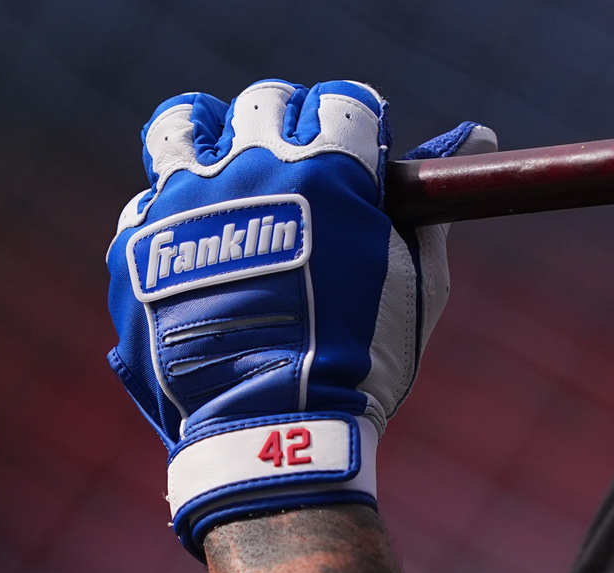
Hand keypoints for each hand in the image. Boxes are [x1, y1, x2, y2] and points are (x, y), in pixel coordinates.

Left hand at [106, 79, 494, 558]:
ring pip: (184, 128)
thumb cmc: (362, 360)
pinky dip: (174, 211)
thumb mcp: (417, 283)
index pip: (342, 99)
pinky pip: (148, 199)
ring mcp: (185, 204)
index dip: (356, 123)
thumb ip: (430, 206)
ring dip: (212, 140)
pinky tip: (198, 245)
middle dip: (290, 127)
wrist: (275, 432)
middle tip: (300, 174)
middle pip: (264, 102)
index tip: (359, 154)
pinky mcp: (137, 246)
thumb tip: (476, 136)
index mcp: (328, 172)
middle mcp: (250, 169)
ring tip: (229, 178)